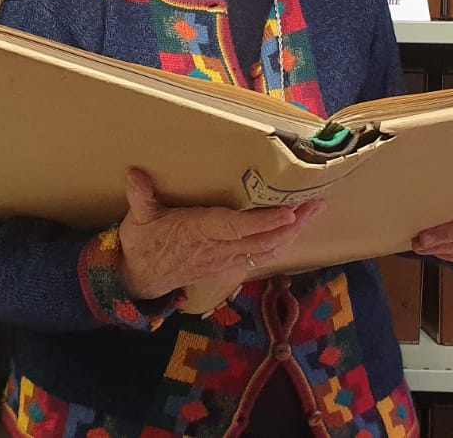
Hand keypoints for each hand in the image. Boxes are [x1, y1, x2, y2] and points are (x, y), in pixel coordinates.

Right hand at [117, 169, 323, 299]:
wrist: (141, 278)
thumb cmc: (143, 243)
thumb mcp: (139, 218)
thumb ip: (141, 196)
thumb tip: (136, 175)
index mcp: (199, 232)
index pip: (237, 228)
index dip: (264, 222)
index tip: (289, 213)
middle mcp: (218, 249)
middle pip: (263, 239)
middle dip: (293, 224)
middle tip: (317, 206)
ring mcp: (226, 261)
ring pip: (267, 250)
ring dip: (292, 234)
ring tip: (313, 215)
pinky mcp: (228, 268)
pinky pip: (260, 258)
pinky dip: (280, 245)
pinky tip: (293, 233)